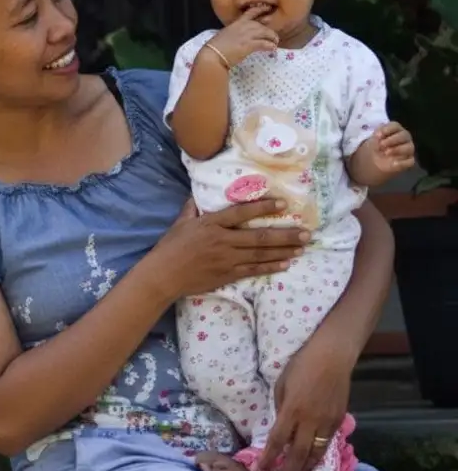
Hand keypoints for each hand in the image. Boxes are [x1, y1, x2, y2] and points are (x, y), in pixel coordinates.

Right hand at [146, 199, 309, 299]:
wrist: (163, 276)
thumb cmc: (170, 248)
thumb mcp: (180, 223)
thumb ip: (192, 209)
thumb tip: (198, 195)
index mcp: (211, 224)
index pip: (241, 213)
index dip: (262, 208)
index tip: (282, 204)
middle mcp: (223, 241)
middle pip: (259, 236)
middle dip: (285, 235)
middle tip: (306, 232)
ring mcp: (227, 259)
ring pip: (261, 254)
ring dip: (283, 250)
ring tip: (301, 247)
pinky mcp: (227, 275)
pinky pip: (253, 270)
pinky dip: (270, 267)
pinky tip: (285, 264)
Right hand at [202, 5, 280, 68]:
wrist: (213, 55)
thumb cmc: (215, 47)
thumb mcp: (225, 35)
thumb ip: (234, 33)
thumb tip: (238, 37)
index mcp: (237, 23)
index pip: (251, 13)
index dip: (261, 10)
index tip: (268, 9)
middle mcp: (244, 26)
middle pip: (263, 25)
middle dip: (270, 31)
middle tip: (273, 37)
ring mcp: (248, 35)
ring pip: (267, 33)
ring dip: (272, 38)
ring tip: (274, 43)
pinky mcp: (250, 45)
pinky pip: (265, 43)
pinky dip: (270, 46)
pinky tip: (272, 49)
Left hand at [256, 323, 353, 470]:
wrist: (332, 356)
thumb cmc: (301, 365)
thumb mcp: (282, 385)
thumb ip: (281, 409)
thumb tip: (280, 427)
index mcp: (292, 410)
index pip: (278, 440)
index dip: (268, 458)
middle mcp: (311, 420)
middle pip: (298, 454)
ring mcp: (327, 422)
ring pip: (315, 454)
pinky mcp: (338, 421)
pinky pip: (326, 445)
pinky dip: (317, 458)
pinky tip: (310, 466)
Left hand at [372, 122, 414, 174]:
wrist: (373, 163)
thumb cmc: (374, 148)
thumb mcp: (371, 141)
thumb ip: (376, 135)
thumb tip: (378, 134)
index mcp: (395, 130)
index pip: (395, 125)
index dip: (387, 129)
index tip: (377, 135)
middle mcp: (404, 138)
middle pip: (404, 135)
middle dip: (392, 140)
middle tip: (381, 145)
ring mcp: (408, 150)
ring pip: (409, 147)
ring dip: (397, 149)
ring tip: (386, 153)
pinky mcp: (408, 161)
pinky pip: (410, 161)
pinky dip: (402, 162)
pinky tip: (393, 163)